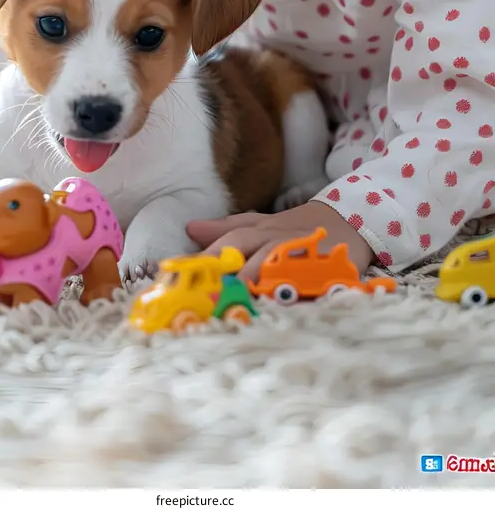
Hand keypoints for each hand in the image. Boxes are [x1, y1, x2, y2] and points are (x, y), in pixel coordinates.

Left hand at [187, 200, 373, 281]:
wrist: (348, 221)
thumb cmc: (296, 228)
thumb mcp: (261, 225)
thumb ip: (227, 229)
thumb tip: (189, 228)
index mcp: (258, 230)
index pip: (226, 239)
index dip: (202, 254)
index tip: (174, 271)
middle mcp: (275, 238)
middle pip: (244, 245)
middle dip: (220, 263)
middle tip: (198, 287)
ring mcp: (298, 250)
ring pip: (272, 259)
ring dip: (252, 275)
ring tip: (233, 293)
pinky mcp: (323, 264)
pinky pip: (304, 277)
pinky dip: (291, 288)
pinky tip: (278, 300)